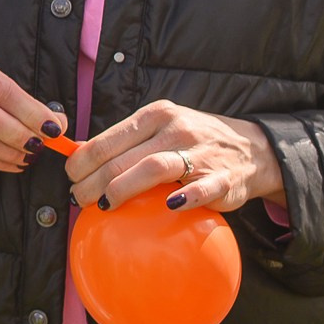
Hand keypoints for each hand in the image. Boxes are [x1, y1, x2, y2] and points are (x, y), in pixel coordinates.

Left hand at [66, 100, 284, 212]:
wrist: (253, 149)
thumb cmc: (192, 142)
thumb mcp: (159, 129)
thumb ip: (124, 141)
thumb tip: (78, 155)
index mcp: (155, 116)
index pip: (107, 140)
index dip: (82, 162)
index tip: (71, 178)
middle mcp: (175, 129)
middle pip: (123, 158)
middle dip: (93, 182)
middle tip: (79, 199)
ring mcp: (200, 153)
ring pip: (153, 168)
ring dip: (122, 189)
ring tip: (104, 206)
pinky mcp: (223, 178)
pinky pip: (200, 188)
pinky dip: (184, 197)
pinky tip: (168, 207)